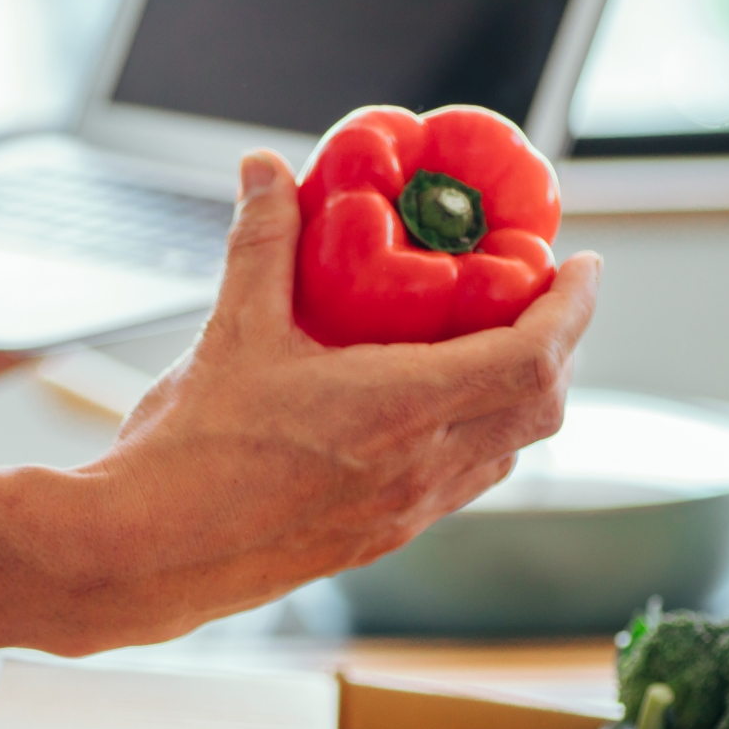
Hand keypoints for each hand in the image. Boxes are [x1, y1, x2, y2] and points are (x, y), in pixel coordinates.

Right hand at [62, 150, 600, 646]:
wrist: (148, 556)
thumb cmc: (191, 456)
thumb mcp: (231, 333)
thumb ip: (261, 244)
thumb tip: (267, 173)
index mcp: (402, 412)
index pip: (533, 357)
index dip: (571, 308)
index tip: (581, 267)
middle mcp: (421, 471)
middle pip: (541, 409)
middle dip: (558, 347)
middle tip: (543, 299)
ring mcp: (404, 514)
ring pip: (505, 454)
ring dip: (520, 398)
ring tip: (495, 347)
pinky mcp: (377, 541)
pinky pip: (460, 485)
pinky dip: (476, 439)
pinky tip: (431, 410)